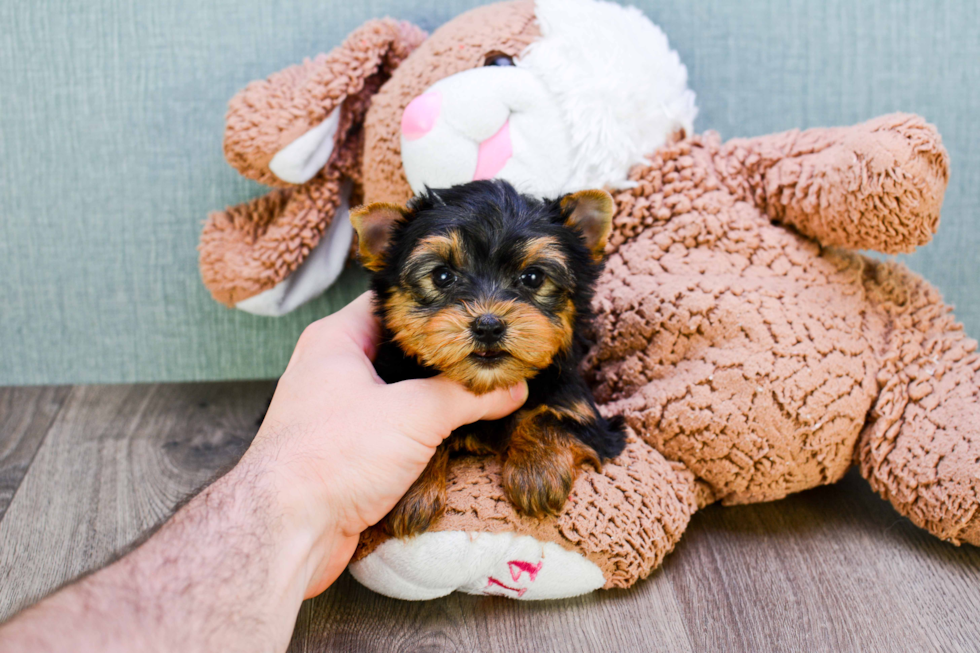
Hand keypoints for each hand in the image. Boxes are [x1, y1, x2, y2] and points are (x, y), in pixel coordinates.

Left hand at [248, 292, 527, 596]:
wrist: (288, 531)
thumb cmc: (331, 458)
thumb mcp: (414, 414)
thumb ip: (468, 395)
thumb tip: (513, 387)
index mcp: (336, 339)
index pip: (395, 301)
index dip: (438, 304)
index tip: (479, 308)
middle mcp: (333, 368)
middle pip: (402, 348)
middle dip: (447, 356)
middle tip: (493, 351)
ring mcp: (339, 410)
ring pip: (400, 390)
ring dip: (438, 396)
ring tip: (487, 388)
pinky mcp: (347, 449)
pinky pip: (394, 427)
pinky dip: (424, 429)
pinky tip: (460, 432)